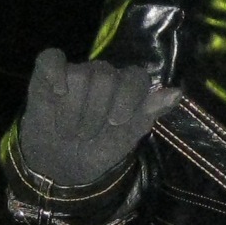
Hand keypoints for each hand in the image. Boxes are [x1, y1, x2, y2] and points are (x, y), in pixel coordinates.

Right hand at [18, 48, 178, 187]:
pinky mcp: (48, 72)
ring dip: (73, 111)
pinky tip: (57, 93)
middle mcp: (103, 74)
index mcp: (127, 86)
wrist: (62, 165)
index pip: (135, 76)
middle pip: (105, 76)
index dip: (127, 99)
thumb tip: (177, 92)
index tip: (115, 123)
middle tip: (86, 134)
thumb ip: (150, 113)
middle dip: (96, 112)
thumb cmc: (98, 149)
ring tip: (69, 130)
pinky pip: (51, 59)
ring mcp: (75, 71)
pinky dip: (55, 73)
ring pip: (79, 75)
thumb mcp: (128, 137)